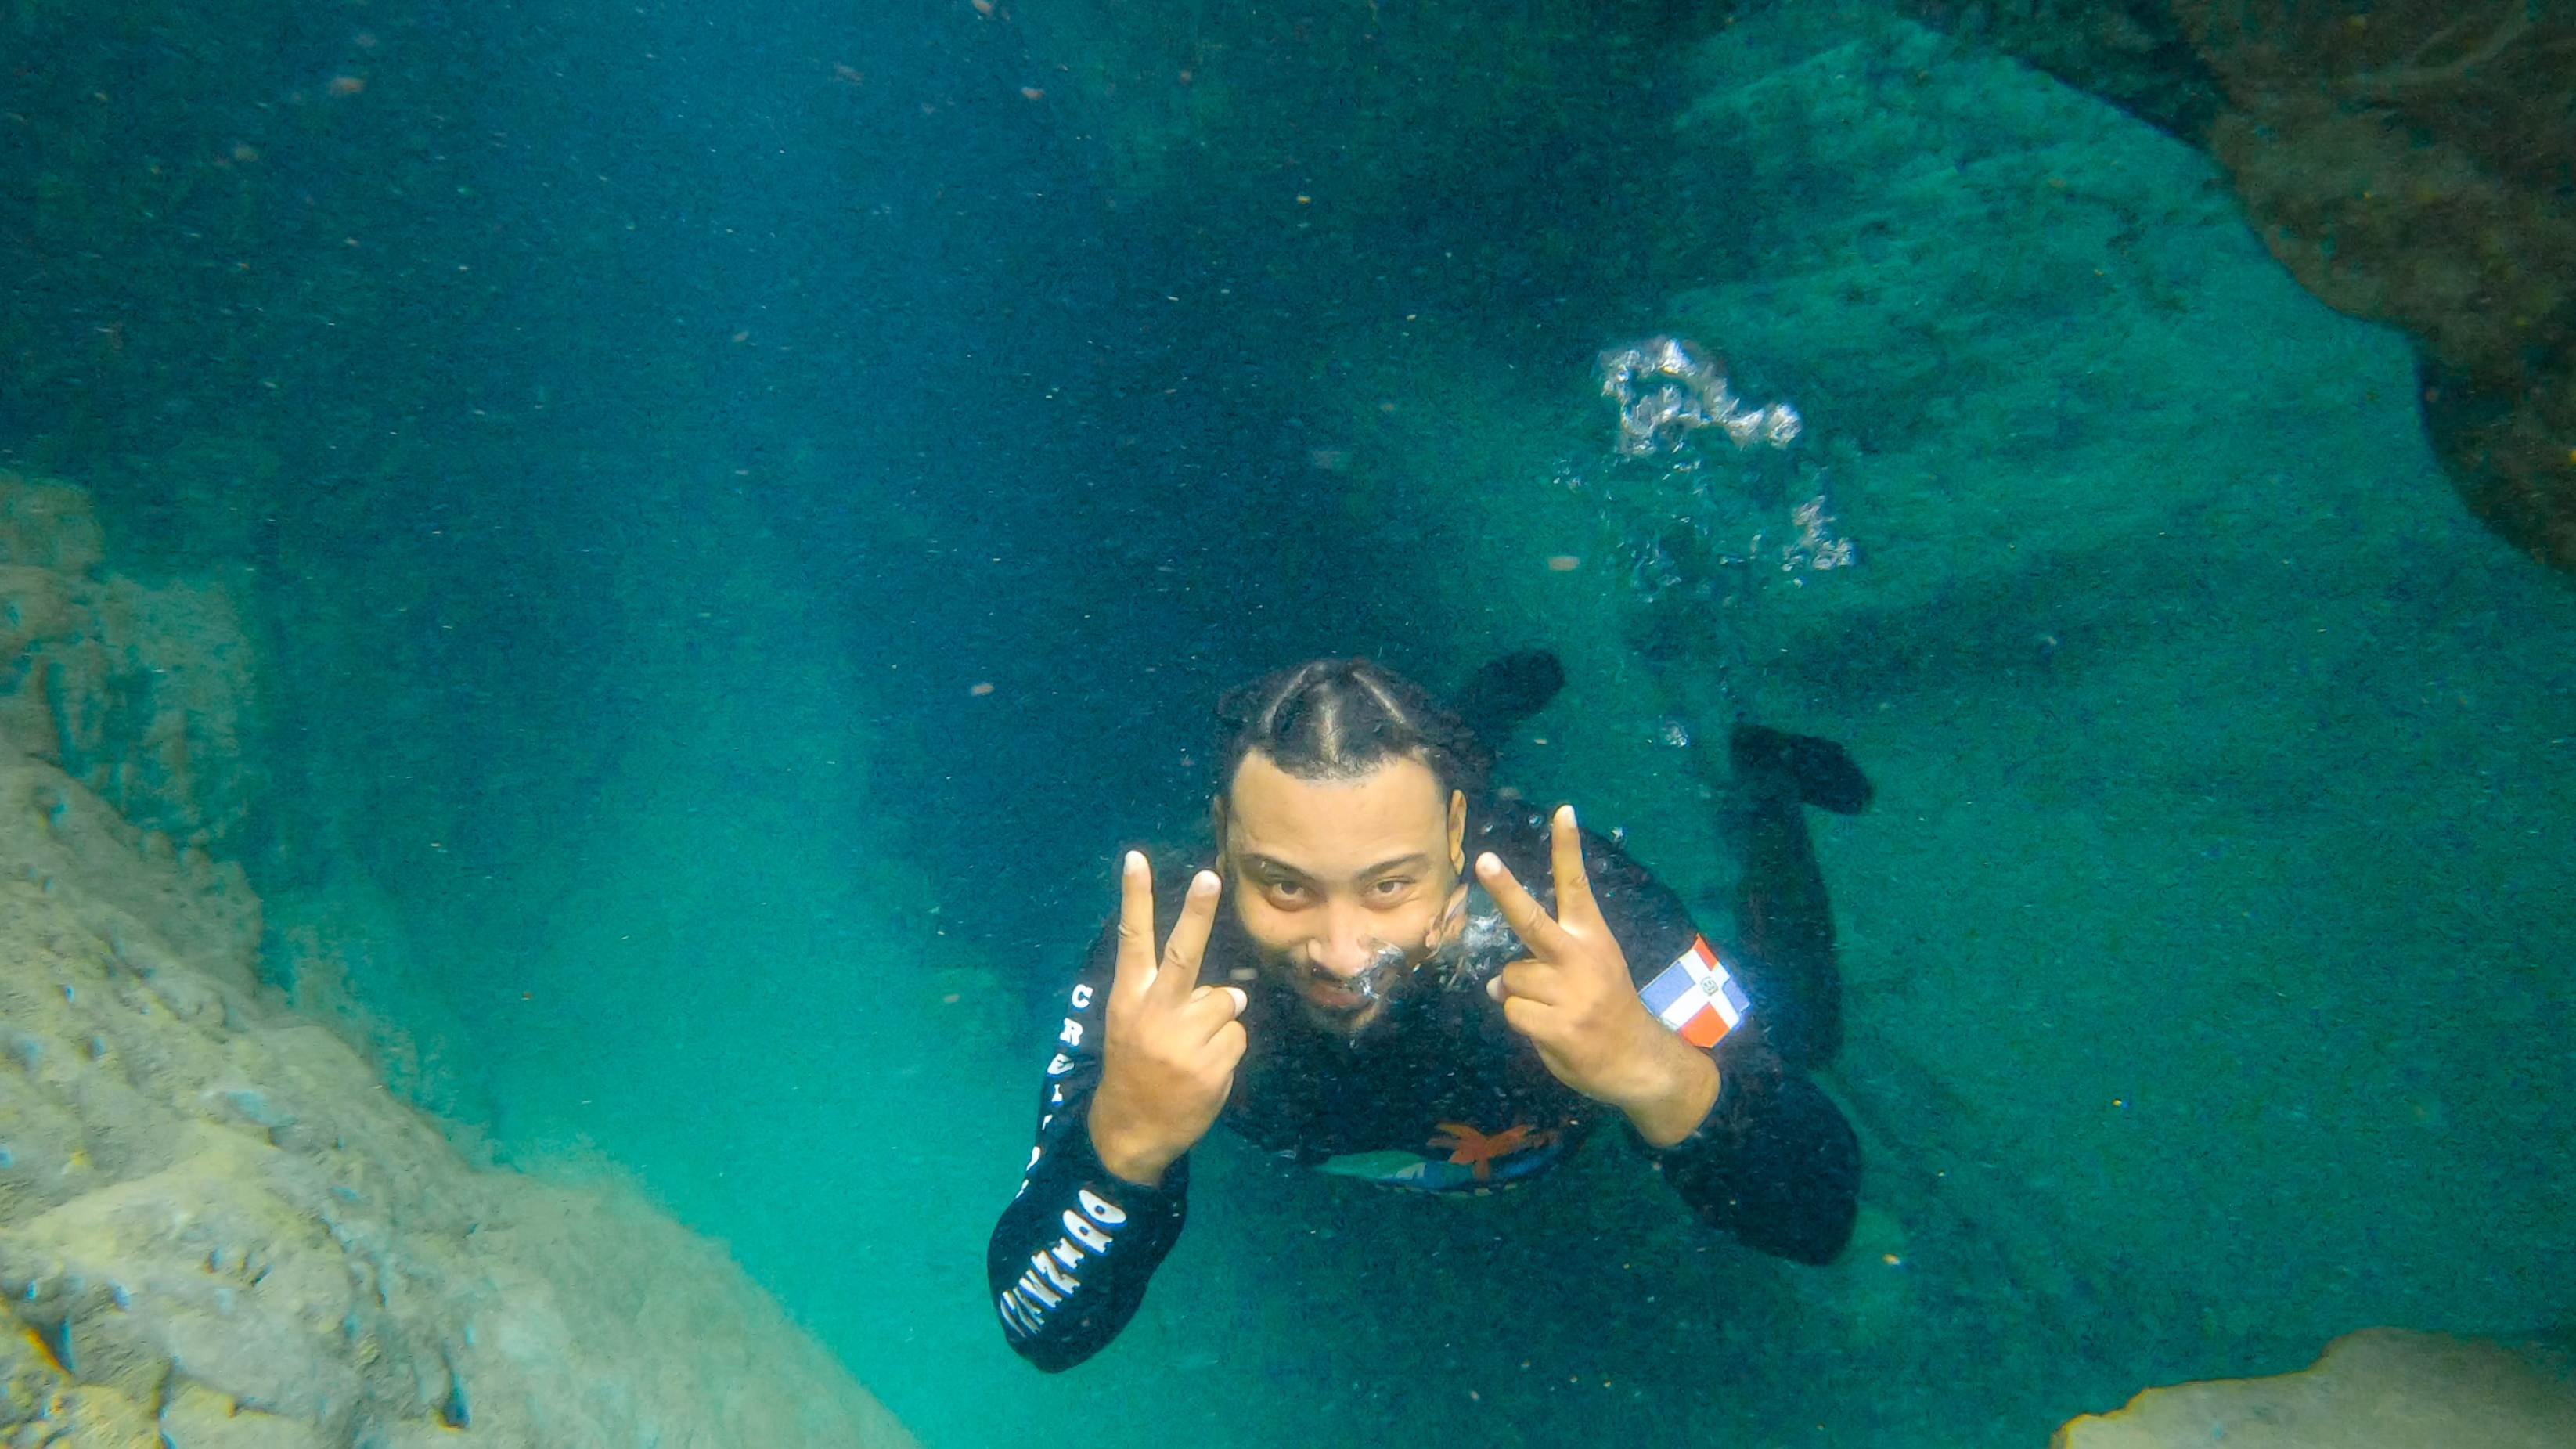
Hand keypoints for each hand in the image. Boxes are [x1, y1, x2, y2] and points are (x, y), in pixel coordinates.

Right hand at [1085, 852, 1249, 1186]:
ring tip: (1195, 1047)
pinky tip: (1205, 1067)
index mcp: (1128, 998)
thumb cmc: (1137, 1065)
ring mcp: (1181, 1041)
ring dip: (1220, 1020)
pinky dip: (1229, 1049)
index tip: (1136, 858)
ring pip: (1227, 1002)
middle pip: (1182, 954)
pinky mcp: (1209, 1066)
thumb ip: (1171, 997)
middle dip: (1197, 913)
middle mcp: (1153, 1013)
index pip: (1132, 939)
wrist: (1131, 1128)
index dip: (1135, 898)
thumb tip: (1232, 990)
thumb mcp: (1133, 1024)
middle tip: (1210, 875)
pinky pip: (1238, 1036)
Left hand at [1477, 806, 1720, 1147]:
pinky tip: (1551, 1029)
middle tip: (1484, 860)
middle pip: (1531, 921)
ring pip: (1510, 979)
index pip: (1576, 885)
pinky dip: (1522, 1020)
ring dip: (1519, 994)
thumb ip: (1546, 965)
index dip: (1567, 848)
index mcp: (1592, 938)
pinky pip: (1512, 1012)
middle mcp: (1581, 959)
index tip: (1562, 809)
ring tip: (1552, 1008)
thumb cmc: (1604, 1008)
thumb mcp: (1590, 971)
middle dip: (1505, 889)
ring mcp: (1570, 994)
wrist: (1638, 1060)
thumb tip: (1496, 984)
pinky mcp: (1559, 1027)